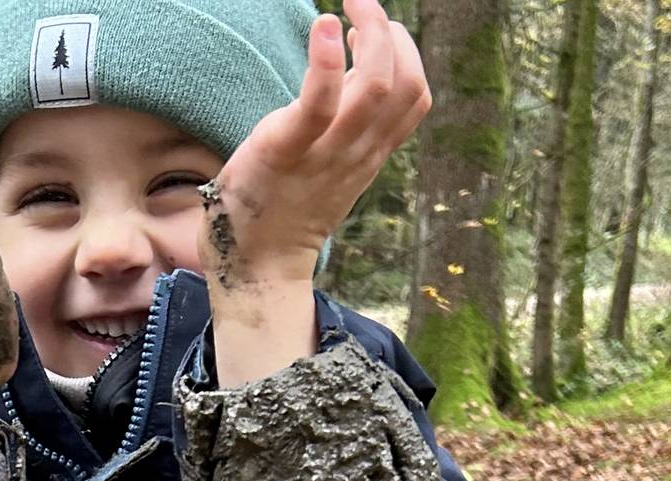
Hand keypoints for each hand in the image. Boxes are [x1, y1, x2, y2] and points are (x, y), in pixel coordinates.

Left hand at [200, 0, 430, 289]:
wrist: (255, 264)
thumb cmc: (282, 204)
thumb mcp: (327, 160)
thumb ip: (343, 120)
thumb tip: (350, 67)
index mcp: (369, 152)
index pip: (415, 97)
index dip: (406, 54)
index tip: (375, 31)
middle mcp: (357, 151)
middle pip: (405, 84)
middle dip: (390, 32)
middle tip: (361, 3)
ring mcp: (325, 153)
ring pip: (374, 87)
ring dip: (369, 34)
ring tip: (345, 8)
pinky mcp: (285, 152)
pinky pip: (318, 103)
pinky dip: (325, 59)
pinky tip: (324, 26)